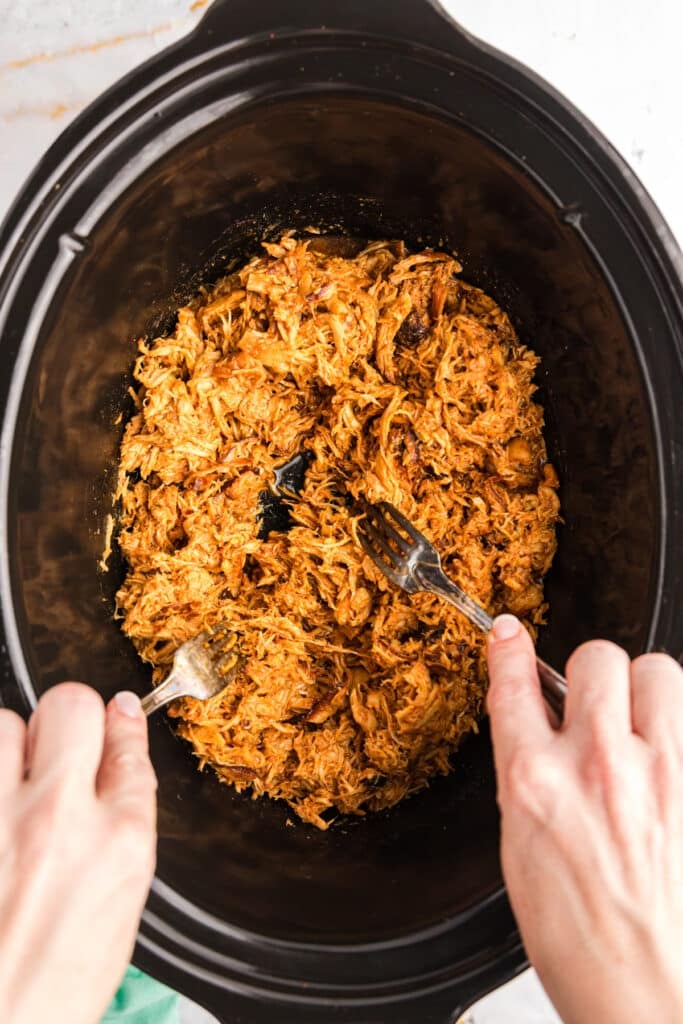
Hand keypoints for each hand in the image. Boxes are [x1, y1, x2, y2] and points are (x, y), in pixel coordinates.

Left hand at [0, 684, 156, 1023]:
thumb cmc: (48, 996)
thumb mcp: (116, 913)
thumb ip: (122, 830)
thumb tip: (119, 765)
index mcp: (116, 847)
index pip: (128, 749)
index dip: (122, 728)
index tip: (117, 718)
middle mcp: (57, 823)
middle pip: (71, 707)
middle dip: (70, 719)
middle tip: (59, 748)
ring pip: (4, 723)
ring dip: (9, 747)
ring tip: (9, 789)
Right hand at [486, 615, 682, 1023]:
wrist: (641, 990)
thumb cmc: (575, 935)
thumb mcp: (520, 847)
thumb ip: (526, 772)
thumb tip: (533, 722)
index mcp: (535, 784)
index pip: (515, 685)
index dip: (509, 649)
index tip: (508, 634)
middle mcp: (597, 767)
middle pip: (597, 658)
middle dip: (588, 671)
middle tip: (587, 700)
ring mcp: (658, 775)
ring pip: (658, 670)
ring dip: (643, 686)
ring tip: (636, 719)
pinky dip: (673, 727)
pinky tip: (662, 758)